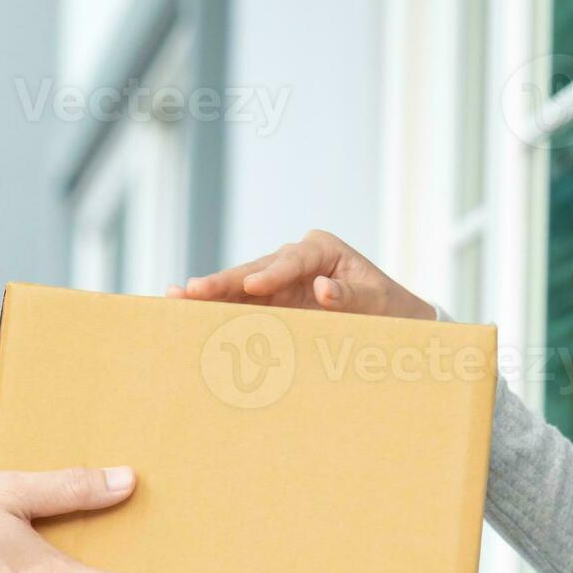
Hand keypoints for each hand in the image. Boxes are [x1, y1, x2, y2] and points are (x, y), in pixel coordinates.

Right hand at [169, 229, 436, 320]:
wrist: (395, 323)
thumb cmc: (390, 309)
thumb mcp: (378, 303)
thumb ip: (351, 297)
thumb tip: (323, 290)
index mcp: (323, 249)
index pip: (292, 260)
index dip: (271, 274)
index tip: (253, 286)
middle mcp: (296, 258)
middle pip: (256, 269)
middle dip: (224, 281)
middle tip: (191, 289)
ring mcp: (281, 280)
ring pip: (241, 286)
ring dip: (211, 294)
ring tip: (176, 297)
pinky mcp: (274, 301)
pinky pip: (243, 305)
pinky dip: (219, 310)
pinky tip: (189, 311)